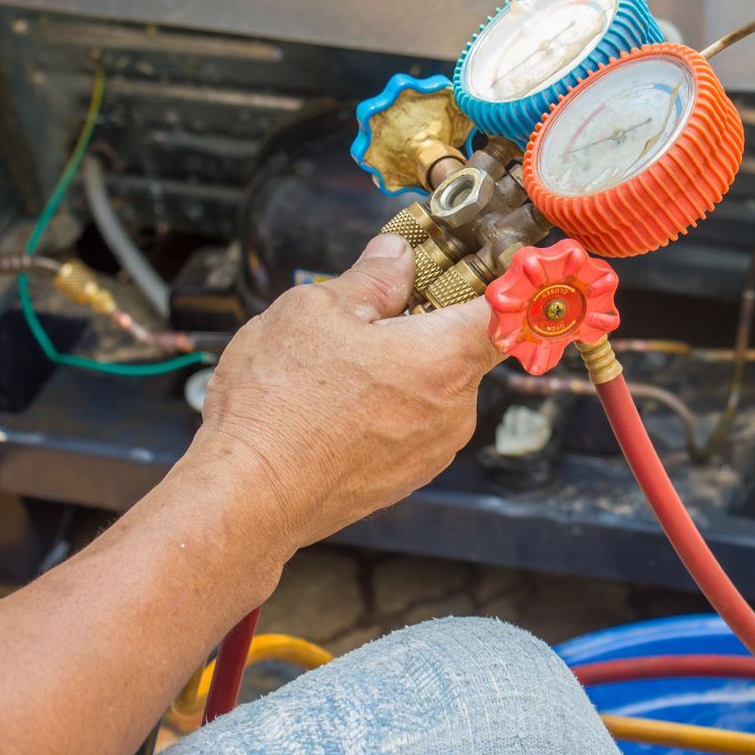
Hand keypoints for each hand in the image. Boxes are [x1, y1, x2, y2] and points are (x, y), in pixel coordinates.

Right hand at [192, 235, 500, 549]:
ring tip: (337, 369)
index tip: (469, 269)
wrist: (248, 497)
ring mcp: (432, 451)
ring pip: (433, 390)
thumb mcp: (316, 309)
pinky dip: (385, 410)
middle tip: (370, 315)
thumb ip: (371, 278)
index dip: (493, 284)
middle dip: (424, 327)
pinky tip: (334, 407)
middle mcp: (453, 410)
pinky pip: (411, 427)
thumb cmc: (280, 405)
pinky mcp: (405, 479)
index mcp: (445, 359)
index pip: (506, 312)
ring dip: (400, 372)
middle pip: (462, 349)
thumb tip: (397, 257)